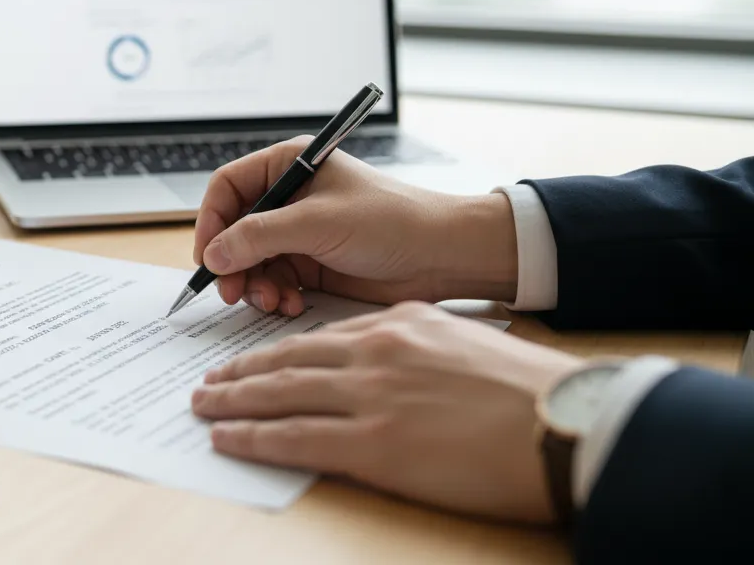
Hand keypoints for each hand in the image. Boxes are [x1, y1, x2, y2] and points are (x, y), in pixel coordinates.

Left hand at [191, 302, 583, 522]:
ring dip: (232, 399)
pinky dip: (251, 436)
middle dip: (241, 370)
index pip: (321, 337)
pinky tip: (226, 438)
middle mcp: (376, 353)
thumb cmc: (529, 393)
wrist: (567, 423)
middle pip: (287, 359)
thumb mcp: (463, 346)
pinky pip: (293, 436)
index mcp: (400, 327)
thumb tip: (386, 366)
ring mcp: (371, 396)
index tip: (255, 360)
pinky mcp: (373, 442)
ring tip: (203, 403)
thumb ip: (416, 349)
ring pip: (279, 392)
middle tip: (209, 379)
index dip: (278, 350)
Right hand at [193, 138, 518, 314]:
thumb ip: (259, 236)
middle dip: (232, 263)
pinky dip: (275, 296)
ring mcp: (299, 232)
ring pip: (250, 261)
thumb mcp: (318, 223)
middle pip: (233, 229)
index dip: (211, 222)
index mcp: (289, 165)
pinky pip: (273, 281)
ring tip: (273, 301)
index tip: (207, 258)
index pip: (227, 188)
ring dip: (255, 285)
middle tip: (233, 293)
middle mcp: (289, 196)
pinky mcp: (310, 263)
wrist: (443, 256)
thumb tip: (213, 255)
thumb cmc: (391, 221)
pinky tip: (292, 304)